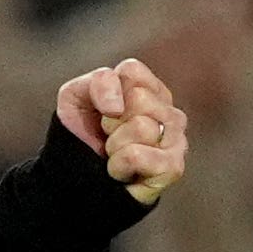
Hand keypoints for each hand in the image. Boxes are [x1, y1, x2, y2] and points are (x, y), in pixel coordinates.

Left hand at [56, 58, 186, 203]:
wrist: (76, 180)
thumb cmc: (83, 134)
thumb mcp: (76, 97)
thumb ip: (98, 82)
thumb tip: (117, 106)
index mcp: (149, 89)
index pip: (132, 71)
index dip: (106, 92)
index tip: (103, 111)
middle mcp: (169, 111)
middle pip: (139, 99)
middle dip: (112, 121)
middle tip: (109, 136)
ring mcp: (176, 139)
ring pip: (142, 127)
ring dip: (115, 146)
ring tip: (115, 154)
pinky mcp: (173, 167)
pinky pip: (137, 155)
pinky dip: (118, 165)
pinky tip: (121, 171)